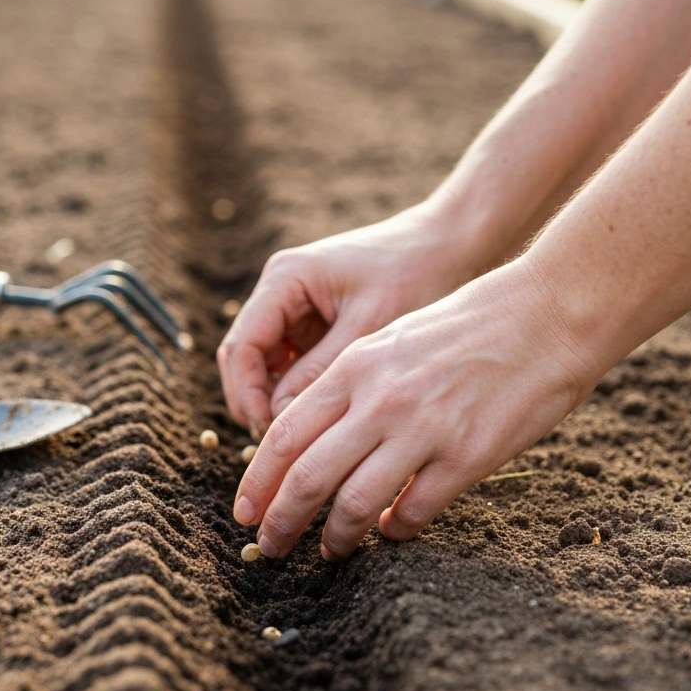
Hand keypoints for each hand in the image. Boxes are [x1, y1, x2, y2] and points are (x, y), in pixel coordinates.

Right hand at [217, 203, 484, 438]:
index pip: (242, 346)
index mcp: (285, 278)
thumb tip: (279, 422)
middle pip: (244, 357)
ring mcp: (293, 306)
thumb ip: (320, 372)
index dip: (247, 394)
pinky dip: (296, 390)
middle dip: (255, 400)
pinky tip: (320, 418)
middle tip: (280, 445)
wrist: (448, 245)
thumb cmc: (414, 275)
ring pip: (263, 364)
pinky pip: (290, 363)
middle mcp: (280, 289)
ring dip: (274, 398)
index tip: (268, 433)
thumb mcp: (368, 327)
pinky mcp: (312, 321)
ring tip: (302, 436)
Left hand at [232, 257, 601, 560]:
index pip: (285, 434)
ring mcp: (423, 429)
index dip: (258, 480)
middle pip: (307, 476)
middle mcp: (380, 399)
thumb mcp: (394, 338)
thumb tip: (318, 440)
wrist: (548, 313)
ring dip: (334, 536)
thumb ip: (353, 385)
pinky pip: (414, 510)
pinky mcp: (466, 457)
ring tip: (329, 550)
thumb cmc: (470, 324)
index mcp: (356, 366)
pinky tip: (391, 532)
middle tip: (268, 547)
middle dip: (280, 520)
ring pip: (354, 503)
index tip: (245, 511)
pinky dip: (394, 530)